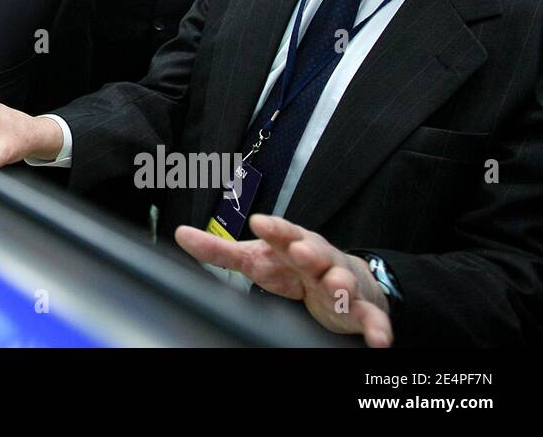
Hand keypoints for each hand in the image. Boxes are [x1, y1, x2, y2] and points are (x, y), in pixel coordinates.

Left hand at [175, 214, 393, 346]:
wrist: (345, 278)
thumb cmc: (292, 265)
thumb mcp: (257, 257)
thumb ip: (220, 251)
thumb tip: (181, 235)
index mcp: (292, 245)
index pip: (282, 233)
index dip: (273, 228)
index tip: (259, 222)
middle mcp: (319, 259)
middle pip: (315, 252)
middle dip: (309, 250)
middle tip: (302, 251)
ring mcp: (341, 283)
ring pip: (343, 281)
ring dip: (341, 285)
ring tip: (337, 289)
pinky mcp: (360, 309)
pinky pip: (370, 318)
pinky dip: (377, 327)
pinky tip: (378, 339)